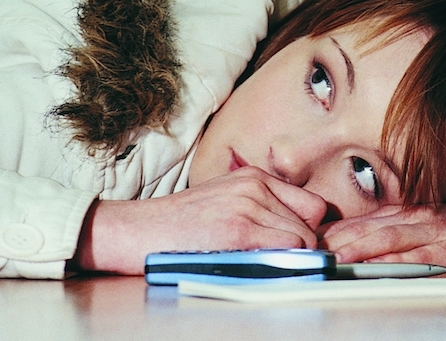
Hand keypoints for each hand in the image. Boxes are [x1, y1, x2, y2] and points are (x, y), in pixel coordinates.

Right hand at [73, 166, 326, 274]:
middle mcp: (255, 186)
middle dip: (302, 247)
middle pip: (311, 223)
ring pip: (302, 239)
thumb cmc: (177, 226)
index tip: (297, 247)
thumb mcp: (225, 203)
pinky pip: (287, 250)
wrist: (133, 231)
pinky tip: (259, 267)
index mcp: (254, 177)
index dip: (309, 230)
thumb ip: (261, 211)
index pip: (312, 204)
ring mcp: (248, 205)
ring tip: (262, 264)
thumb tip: (300, 238)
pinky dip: (283, 265)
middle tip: (281, 262)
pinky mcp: (239, 229)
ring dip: (290, 259)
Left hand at [319, 205, 445, 268]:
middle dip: (341, 238)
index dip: (337, 228)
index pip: (365, 219)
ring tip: (337, 257)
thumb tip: (357, 244)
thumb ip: (397, 228)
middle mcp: (419, 216)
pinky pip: (419, 252)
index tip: (312, 239)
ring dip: (362, 246)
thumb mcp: (428, 223)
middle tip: (314, 250)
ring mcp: (435, 230)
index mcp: (409, 211)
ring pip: (391, 236)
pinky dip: (397, 259)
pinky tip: (379, 265)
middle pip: (371, 226)